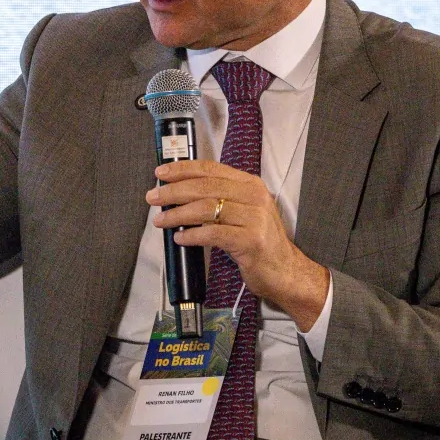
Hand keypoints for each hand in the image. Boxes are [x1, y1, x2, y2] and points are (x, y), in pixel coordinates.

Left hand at [147, 159, 329, 331]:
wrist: (285, 271)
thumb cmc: (259, 242)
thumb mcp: (243, 212)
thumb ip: (219, 199)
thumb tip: (179, 193)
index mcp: (250, 184)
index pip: (210, 169)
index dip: (182, 169)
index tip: (161, 174)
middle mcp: (254, 196)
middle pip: (205, 187)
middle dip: (173, 191)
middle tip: (153, 197)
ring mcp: (254, 218)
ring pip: (206, 209)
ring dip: (177, 214)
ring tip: (161, 220)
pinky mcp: (251, 241)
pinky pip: (213, 234)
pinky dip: (192, 235)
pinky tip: (180, 238)